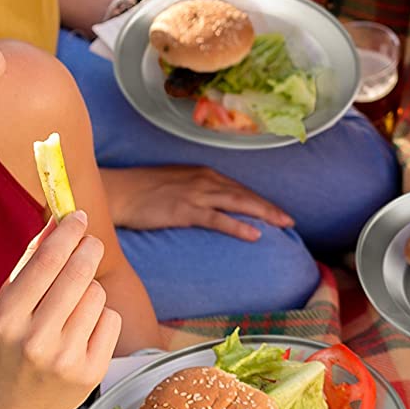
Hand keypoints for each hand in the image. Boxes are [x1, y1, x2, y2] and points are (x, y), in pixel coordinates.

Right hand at [0, 211, 121, 408]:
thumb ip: (28, 268)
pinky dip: (101, 318)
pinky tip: (82, 333)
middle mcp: (35, 339)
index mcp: (6, 319)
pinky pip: (110, 319)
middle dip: (89, 249)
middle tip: (90, 242)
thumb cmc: (8, 353)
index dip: (68, 233)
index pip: (46, 262)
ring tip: (71, 308)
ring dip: (90, 291)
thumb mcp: (4, 312)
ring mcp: (66, 357)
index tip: (80, 215)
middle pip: (79, 273)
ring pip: (98, 294)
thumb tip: (56, 223)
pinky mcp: (92, 371)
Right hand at [99, 164, 293, 241]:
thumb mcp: (176, 184)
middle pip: (245, 194)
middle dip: (270, 207)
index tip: (277, 211)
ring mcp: (196, 194)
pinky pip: (218, 219)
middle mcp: (204, 180)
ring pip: (238, 203)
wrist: (118, 192)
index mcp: (203, 173)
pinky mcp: (185, 210)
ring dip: (263, 214)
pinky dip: (238, 226)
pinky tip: (255, 235)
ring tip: (283, 225)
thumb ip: (196, 190)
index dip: (260, 200)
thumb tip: (210, 203)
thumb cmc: (143, 190)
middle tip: (290, 221)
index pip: (239, 188)